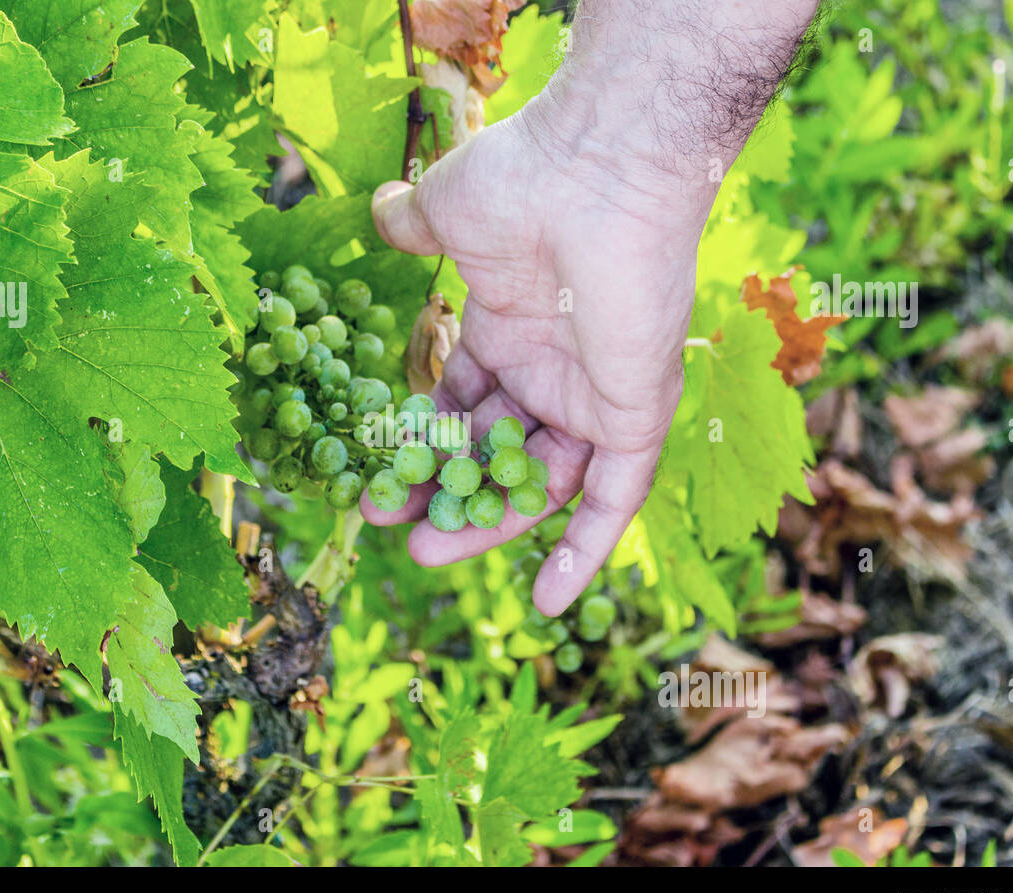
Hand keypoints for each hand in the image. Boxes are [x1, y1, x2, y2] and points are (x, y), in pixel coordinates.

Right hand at [361, 97, 716, 615]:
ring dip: (493, 524)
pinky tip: (550, 602)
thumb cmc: (520, 180)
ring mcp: (596, 394)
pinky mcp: (636, 416)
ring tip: (431, 555)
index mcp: (510, 326)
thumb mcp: (447, 210)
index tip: (377, 478)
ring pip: (545, 482)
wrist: (594, 171)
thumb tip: (384, 210)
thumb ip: (415, 225)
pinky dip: (586, 548)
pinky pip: (616, 497)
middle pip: (497, 451)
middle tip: (398, 529)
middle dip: (448, 493)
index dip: (423, 444)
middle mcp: (554, 367)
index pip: (464, 404)